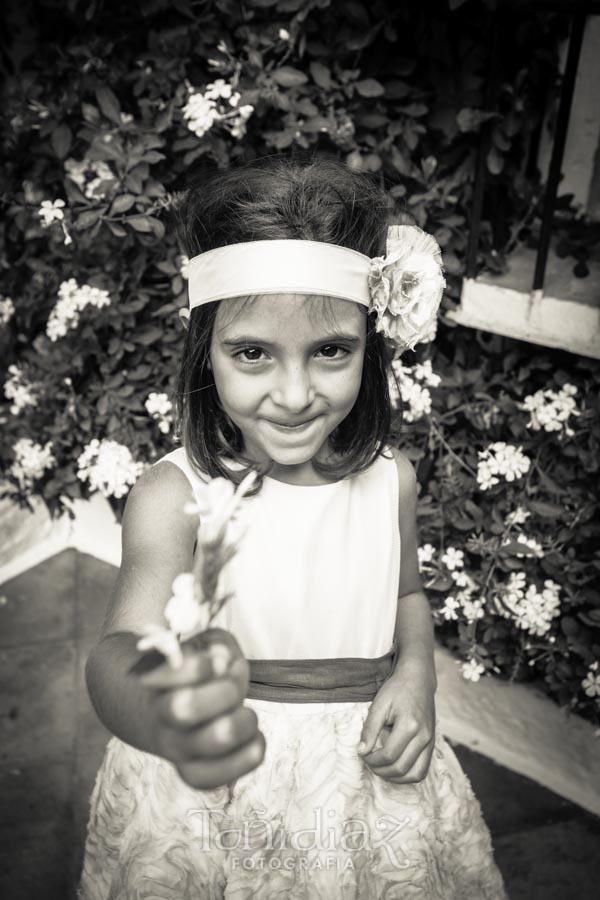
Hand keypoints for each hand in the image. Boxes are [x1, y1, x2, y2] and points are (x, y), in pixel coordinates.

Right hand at [135, 627, 265, 789]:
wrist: (152, 711)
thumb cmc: (187, 673)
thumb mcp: (200, 646)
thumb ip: (217, 647)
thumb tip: (224, 662)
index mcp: (156, 681)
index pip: (169, 673)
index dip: (200, 667)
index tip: (218, 661)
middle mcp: (162, 718)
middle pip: (186, 708)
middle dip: (225, 691)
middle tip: (233, 688)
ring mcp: (176, 750)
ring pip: (216, 739)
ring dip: (244, 721)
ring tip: (246, 714)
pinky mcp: (194, 774)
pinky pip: (225, 774)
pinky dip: (250, 752)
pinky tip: (253, 738)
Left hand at [358, 656, 435, 783]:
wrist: (418, 679)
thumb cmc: (397, 689)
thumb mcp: (379, 704)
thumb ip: (370, 729)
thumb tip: (362, 751)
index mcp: (410, 725)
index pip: (388, 756)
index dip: (372, 760)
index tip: (363, 754)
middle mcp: (424, 736)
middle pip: (401, 768)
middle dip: (380, 770)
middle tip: (369, 762)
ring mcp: (430, 741)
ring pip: (415, 775)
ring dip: (395, 778)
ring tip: (381, 769)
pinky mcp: (432, 744)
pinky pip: (423, 770)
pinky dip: (408, 775)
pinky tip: (395, 768)